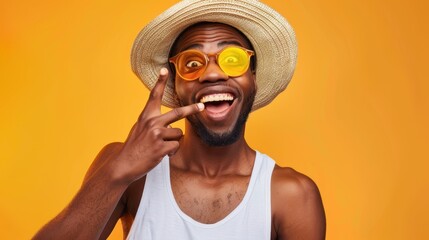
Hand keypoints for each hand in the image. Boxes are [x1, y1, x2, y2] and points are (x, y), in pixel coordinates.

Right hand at [113, 68, 203, 183]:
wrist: (124, 164)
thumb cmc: (134, 147)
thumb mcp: (139, 129)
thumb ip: (152, 123)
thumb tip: (168, 124)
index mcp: (146, 116)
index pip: (154, 96)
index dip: (160, 82)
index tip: (164, 70)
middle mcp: (151, 122)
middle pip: (178, 112)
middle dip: (192, 109)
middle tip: (202, 106)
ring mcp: (156, 134)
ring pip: (178, 134)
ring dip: (173, 142)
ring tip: (160, 148)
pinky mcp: (161, 147)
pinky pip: (176, 146)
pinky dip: (171, 152)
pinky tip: (160, 155)